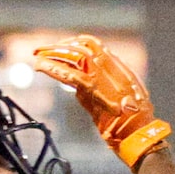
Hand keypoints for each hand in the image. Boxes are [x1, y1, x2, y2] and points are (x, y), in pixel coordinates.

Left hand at [33, 36, 170, 168]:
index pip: (93, 45)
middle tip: (40, 50)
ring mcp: (100, 76)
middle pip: (79, 47)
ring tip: (36, 57)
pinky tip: (40, 67)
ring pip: (72, 57)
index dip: (75, 42)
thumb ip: (96, 94)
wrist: (138, 131)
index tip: (61, 46)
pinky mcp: (91, 88)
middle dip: (58, 47)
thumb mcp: (116, 102)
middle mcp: (108, 67)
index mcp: (116, 67)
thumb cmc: (130, 121)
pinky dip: (52, 69)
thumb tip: (77, 93)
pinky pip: (68, 74)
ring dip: (52, 55)